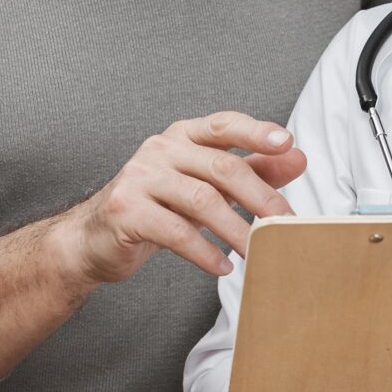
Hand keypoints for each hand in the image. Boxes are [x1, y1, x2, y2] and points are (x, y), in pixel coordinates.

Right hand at [54, 112, 307, 282]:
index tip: (286, 141)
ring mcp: (140, 177)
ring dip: (236, 230)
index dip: (255, 132)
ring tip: (257, 252)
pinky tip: (222, 265)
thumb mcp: (205, 187)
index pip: (223, 125)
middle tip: (286, 223)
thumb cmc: (157, 210)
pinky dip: (204, 252)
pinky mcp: (126, 210)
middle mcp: (160, 150)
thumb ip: (251, 171)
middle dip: (259, 196)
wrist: (94, 239)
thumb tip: (297, 158)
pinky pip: (175, 231)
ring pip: (201, 200)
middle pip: (221, 167)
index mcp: (181, 137)